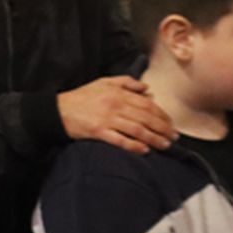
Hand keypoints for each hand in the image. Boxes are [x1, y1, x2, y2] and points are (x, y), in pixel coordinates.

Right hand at [58, 76, 176, 154]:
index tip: (171, 123)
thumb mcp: (103, 83)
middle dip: (163, 128)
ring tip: (165, 145)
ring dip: (154, 139)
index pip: (147, 104)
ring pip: (138, 130)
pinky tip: (144, 150)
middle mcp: (115, 105)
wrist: (58, 110)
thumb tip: (147, 89)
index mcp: (118, 93)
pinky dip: (135, 146)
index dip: (162, 115)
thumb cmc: (81, 97)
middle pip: (146, 118)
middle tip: (173, 137)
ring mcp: (107, 119)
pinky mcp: (99, 132)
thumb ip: (126, 82)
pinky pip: (121, 140)